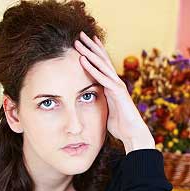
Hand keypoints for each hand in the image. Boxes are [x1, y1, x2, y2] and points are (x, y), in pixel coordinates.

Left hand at [74, 31, 154, 152]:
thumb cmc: (120, 126)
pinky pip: (102, 78)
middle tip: (80, 34)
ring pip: (102, 65)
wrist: (133, 134)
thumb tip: (92, 104)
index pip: (102, 66)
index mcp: (112, 86)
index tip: (85, 44)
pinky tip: (83, 60)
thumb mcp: (106, 111)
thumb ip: (101, 103)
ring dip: (89, 52)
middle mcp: (115, 82)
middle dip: (91, 47)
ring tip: (79, 41)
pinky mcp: (118, 92)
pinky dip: (92, 69)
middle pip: (102, 60)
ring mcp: (117, 86)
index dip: (94, 54)